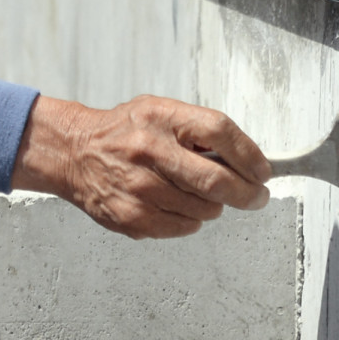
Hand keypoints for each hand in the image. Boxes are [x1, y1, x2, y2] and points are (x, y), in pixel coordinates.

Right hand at [9, 94, 271, 238]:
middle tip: (257, 198)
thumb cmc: (124, 132)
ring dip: (214, 207)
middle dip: (248, 194)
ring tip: (199, 196)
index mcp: (162, 117)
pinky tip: (176, 206)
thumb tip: (246, 160)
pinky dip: (190, 221)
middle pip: (218, 181)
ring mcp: (139, 187)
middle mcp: (150, 150)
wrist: (74, 153)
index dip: (251, 156)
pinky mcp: (131, 216)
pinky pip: (182, 228)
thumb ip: (198, 130)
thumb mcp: (160, 112)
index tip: (263, 172)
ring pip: (204, 210)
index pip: (221, 133)